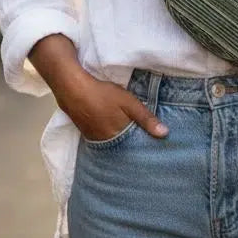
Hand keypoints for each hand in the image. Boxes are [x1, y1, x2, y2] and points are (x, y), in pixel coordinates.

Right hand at [53, 70, 168, 141]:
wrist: (72, 90)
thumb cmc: (103, 95)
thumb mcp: (129, 103)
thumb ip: (146, 118)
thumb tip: (165, 134)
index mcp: (119, 137)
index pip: (136, 148)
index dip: (144, 145)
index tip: (155, 147)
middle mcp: (107, 143)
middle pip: (124, 148)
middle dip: (133, 146)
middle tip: (145, 143)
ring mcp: (95, 139)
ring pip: (113, 144)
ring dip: (121, 142)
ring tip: (132, 138)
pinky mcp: (87, 134)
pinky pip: (103, 140)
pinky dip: (110, 137)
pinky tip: (114, 131)